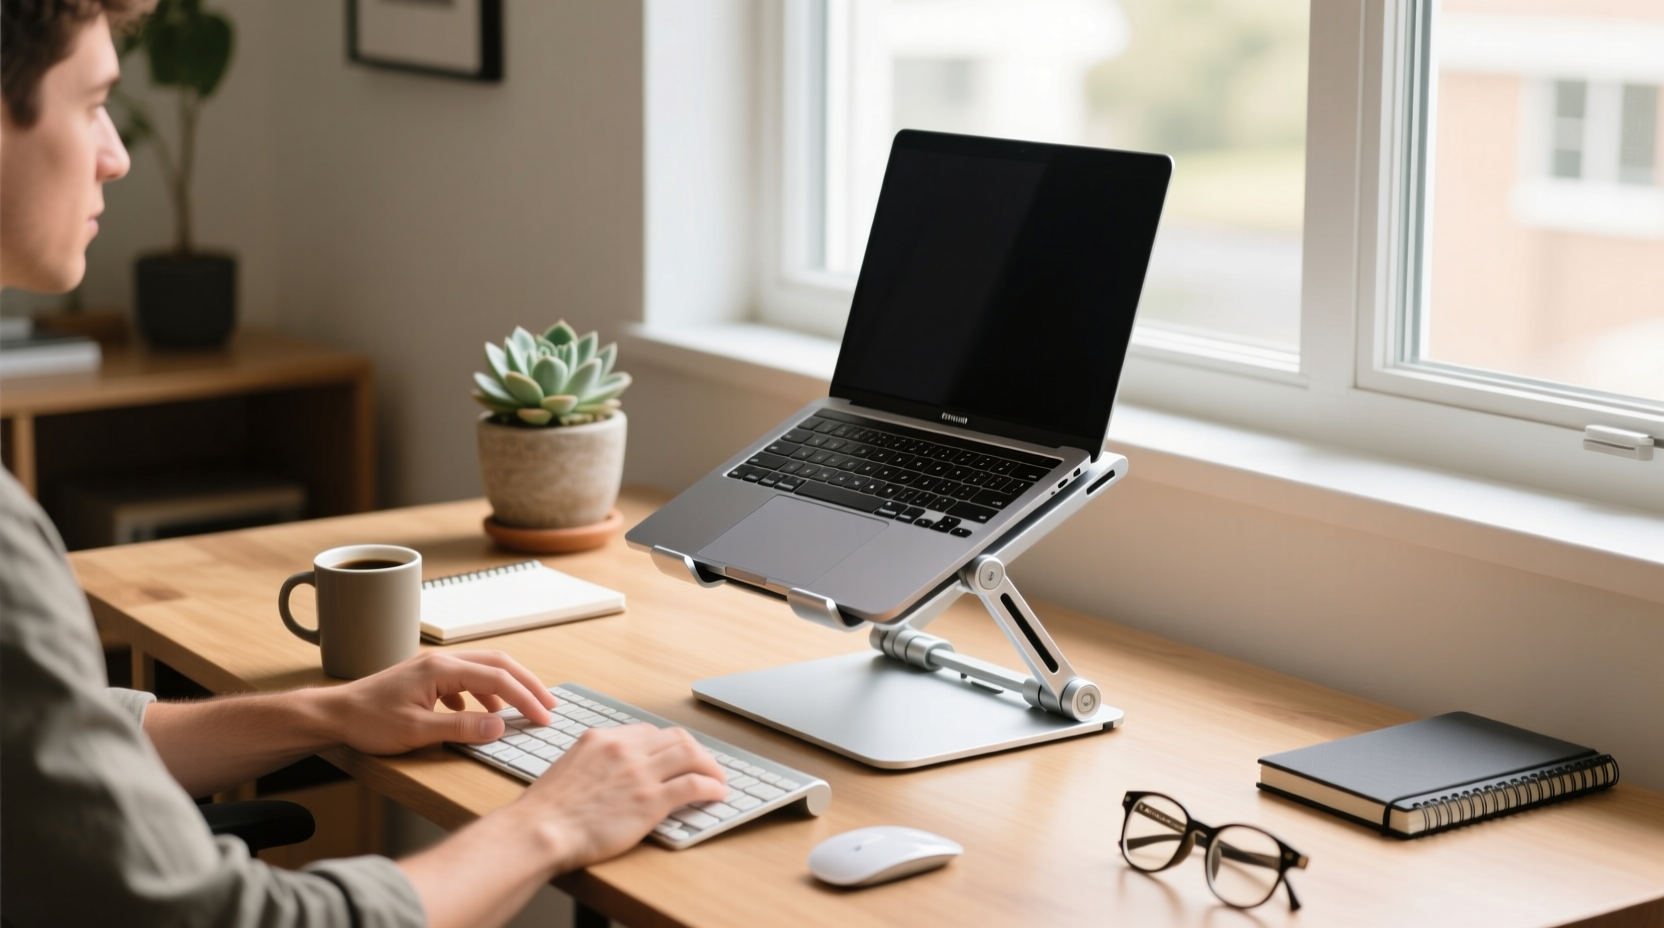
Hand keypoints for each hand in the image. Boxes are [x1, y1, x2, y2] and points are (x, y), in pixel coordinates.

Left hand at [323, 650, 556, 755]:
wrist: (334, 714)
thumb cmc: (369, 722)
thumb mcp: (417, 732)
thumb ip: (461, 728)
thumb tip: (500, 726)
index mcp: (442, 669)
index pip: (497, 679)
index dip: (525, 698)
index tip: (544, 717)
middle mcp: (441, 660)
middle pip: (498, 664)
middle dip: (527, 684)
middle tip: (549, 705)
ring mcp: (434, 667)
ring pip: (484, 668)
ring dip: (507, 687)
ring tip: (523, 709)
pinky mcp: (427, 677)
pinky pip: (467, 678)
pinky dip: (484, 693)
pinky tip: (481, 714)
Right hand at [519, 724, 728, 870]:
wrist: (540, 830)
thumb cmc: (546, 810)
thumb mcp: (569, 768)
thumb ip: (594, 763)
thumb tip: (609, 772)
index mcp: (602, 739)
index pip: (647, 732)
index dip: (667, 745)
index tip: (675, 756)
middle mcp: (624, 749)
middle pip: (675, 738)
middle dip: (695, 751)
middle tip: (704, 765)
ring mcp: (640, 772)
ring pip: (691, 754)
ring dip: (711, 766)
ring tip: (718, 779)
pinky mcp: (651, 799)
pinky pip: (694, 784)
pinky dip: (712, 786)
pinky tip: (717, 793)